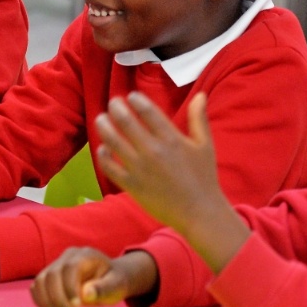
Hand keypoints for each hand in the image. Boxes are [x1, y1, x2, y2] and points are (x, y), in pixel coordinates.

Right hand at [31, 248, 156, 306]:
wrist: (109, 277)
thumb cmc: (114, 281)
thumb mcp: (117, 285)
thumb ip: (104, 289)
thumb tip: (86, 294)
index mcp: (84, 256)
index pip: (69, 268)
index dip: (69, 287)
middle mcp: (67, 257)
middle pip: (52, 275)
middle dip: (58, 299)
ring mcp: (56, 265)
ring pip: (41, 280)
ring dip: (47, 302)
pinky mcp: (49, 276)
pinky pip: (37, 286)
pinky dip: (40, 300)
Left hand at [93, 93, 226, 229]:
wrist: (199, 212)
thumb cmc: (203, 177)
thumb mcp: (205, 145)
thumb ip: (198, 119)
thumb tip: (200, 95)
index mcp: (171, 139)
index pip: (147, 110)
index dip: (135, 99)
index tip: (131, 96)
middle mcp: (153, 151)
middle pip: (125, 121)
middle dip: (115, 107)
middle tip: (113, 103)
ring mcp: (140, 168)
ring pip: (112, 141)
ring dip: (103, 126)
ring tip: (101, 119)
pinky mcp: (131, 185)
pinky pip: (109, 166)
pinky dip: (102, 155)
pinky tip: (103, 147)